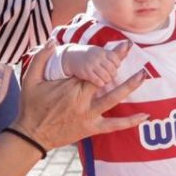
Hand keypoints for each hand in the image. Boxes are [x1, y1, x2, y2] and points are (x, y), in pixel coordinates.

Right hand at [14, 43, 147, 150]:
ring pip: (113, 99)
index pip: (93, 67)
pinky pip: (114, 126)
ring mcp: (89, 115)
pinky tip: (146, 115)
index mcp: (70, 87)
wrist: (32, 135)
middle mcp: (82, 101)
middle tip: (130, 49)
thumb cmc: (30, 106)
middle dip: (117, 63)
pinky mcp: (92, 128)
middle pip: (105, 78)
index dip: (107, 56)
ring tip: (143, 75)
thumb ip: (41, 59)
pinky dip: (130, 122)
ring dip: (129, 86)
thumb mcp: (29, 79)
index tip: (120, 45)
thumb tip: (51, 40)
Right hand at [61, 42, 129, 90]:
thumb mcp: (102, 51)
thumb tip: (129, 43)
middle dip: (112, 74)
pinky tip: (98, 82)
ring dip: (107, 80)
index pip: (116, 60)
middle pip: (113, 70)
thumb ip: (116, 51)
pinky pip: (99, 82)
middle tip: (109, 75)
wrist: (71, 56)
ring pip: (107, 77)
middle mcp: (98, 57)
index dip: (116, 65)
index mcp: (103, 52)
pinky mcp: (86, 73)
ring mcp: (92, 65)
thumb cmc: (91, 55)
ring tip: (104, 78)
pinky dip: (101, 83)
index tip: (112, 66)